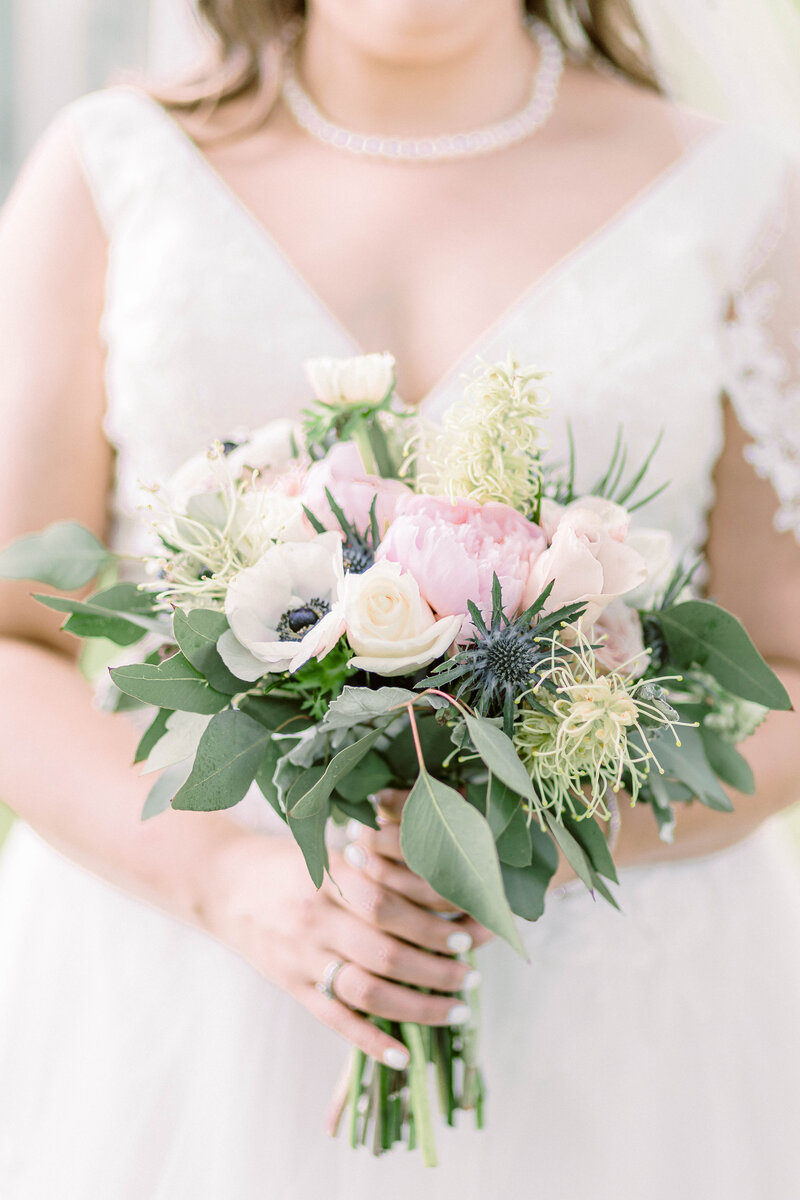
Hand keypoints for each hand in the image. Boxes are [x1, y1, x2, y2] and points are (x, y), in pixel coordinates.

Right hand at [204, 802, 491, 1068]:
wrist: (222, 883)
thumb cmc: (287, 862)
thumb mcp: (328, 851)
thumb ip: (375, 869)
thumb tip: (440, 889)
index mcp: (330, 878)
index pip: (389, 902)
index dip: (431, 920)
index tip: (467, 931)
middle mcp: (317, 919)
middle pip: (386, 951)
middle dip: (437, 967)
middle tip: (472, 974)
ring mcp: (303, 957)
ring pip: (367, 990)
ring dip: (418, 1005)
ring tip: (455, 1008)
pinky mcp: (292, 986)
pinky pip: (336, 1021)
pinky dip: (371, 1042)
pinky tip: (404, 1054)